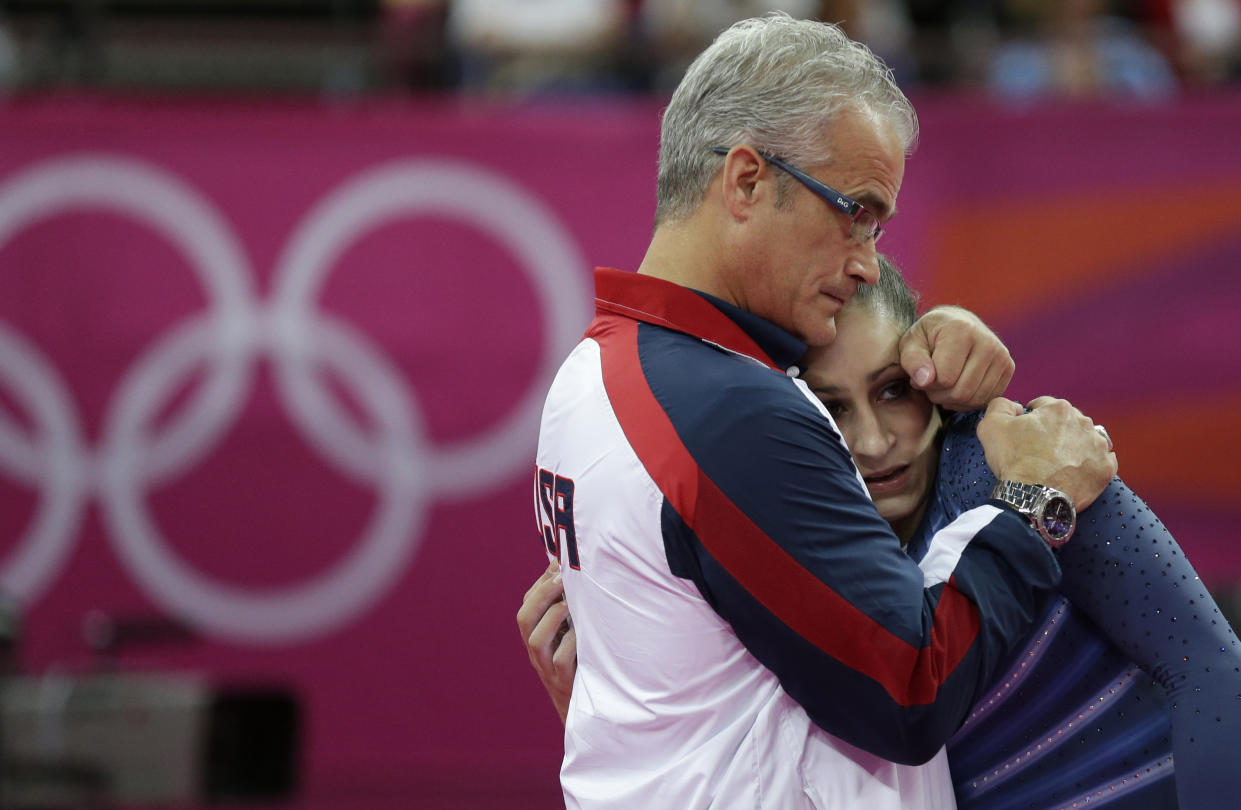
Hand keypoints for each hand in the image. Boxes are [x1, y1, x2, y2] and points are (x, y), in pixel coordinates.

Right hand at [516, 559, 575, 723]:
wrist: (591, 713)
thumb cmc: (586, 665)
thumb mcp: (575, 637)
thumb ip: (574, 612)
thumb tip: (579, 574)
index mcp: (538, 636)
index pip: (528, 604)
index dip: (541, 583)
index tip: (559, 563)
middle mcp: (537, 652)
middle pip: (524, 619)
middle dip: (542, 594)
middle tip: (562, 576)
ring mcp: (548, 669)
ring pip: (536, 640)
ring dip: (552, 616)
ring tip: (571, 602)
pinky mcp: (564, 684)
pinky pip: (561, 661)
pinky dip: (571, 643)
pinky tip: (584, 632)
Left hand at [899, 306, 1013, 410]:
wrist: (954, 324)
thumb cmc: (928, 336)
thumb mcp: (911, 344)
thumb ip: (913, 361)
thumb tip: (925, 381)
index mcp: (961, 331)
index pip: (945, 378)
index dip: (928, 384)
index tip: (922, 374)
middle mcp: (988, 342)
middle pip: (962, 392)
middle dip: (940, 395)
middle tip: (931, 384)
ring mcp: (1001, 355)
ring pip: (975, 399)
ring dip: (954, 400)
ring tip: (943, 385)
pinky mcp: (1008, 368)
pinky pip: (987, 399)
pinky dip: (969, 401)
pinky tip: (958, 388)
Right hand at [977, 396, 1117, 510]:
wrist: (1032, 498)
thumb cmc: (1013, 461)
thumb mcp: (991, 426)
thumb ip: (1000, 405)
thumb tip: (1014, 407)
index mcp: (1059, 409)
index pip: (1044, 405)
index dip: (1031, 419)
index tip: (1025, 434)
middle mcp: (1084, 422)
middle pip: (1067, 422)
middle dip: (1055, 432)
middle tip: (1039, 451)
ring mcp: (1098, 446)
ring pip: (1086, 440)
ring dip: (1074, 446)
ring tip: (1057, 463)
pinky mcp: (1106, 468)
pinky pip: (1102, 460)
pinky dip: (1090, 464)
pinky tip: (1075, 472)